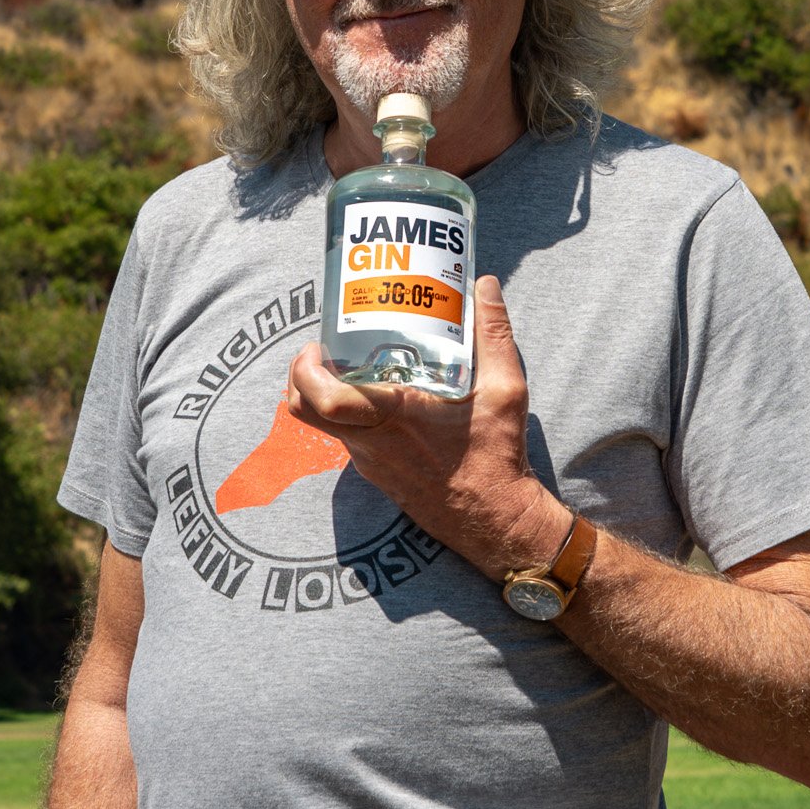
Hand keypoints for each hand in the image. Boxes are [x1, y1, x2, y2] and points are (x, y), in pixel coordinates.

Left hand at [286, 276, 570, 580]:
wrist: (497, 523)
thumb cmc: (497, 460)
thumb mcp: (507, 391)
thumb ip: (494, 334)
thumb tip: (486, 284)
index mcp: (393, 420)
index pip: (322, 402)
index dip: (304, 370)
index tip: (316, 345)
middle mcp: (371, 445)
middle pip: (306, 411)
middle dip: (303, 374)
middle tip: (326, 347)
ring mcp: (371, 463)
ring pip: (325, 425)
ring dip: (327, 392)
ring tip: (358, 361)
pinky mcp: (378, 474)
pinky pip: (347, 438)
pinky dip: (349, 413)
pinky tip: (383, 394)